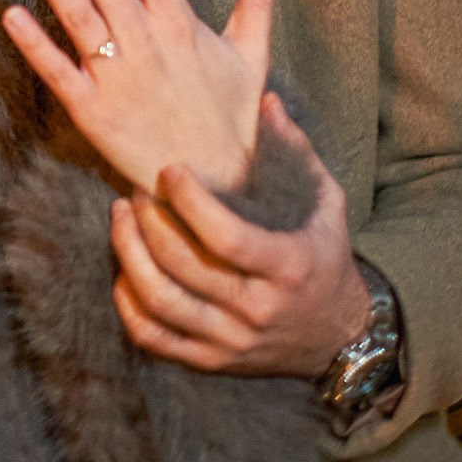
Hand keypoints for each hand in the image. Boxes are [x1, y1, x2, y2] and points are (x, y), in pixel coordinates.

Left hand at [0, 0, 290, 192]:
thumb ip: (258, 1)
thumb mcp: (252, 57)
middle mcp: (147, 44)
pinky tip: (10, 13)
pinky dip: (35, 44)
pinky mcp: (93, 113)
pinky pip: (58, 72)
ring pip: (78, 15)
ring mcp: (118, 78)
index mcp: (181, 24)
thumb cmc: (233, 121)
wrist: (217, 189)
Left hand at [107, 94, 371, 377]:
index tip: (168, 171)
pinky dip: (128, 304)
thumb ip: (296, 151)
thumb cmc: (327, 257)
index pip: (226, 237)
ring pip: (161, 301)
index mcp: (287, 267)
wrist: (340, 337)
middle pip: (183, 266)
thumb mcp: (326, 202)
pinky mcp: (211, 361)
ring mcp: (231, 340)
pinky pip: (154, 337)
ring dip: (130, 255)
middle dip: (149, 221)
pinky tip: (123, 269)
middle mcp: (257, 309)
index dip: (189, 202)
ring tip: (121, 218)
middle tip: (136, 189)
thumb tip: (264, 100)